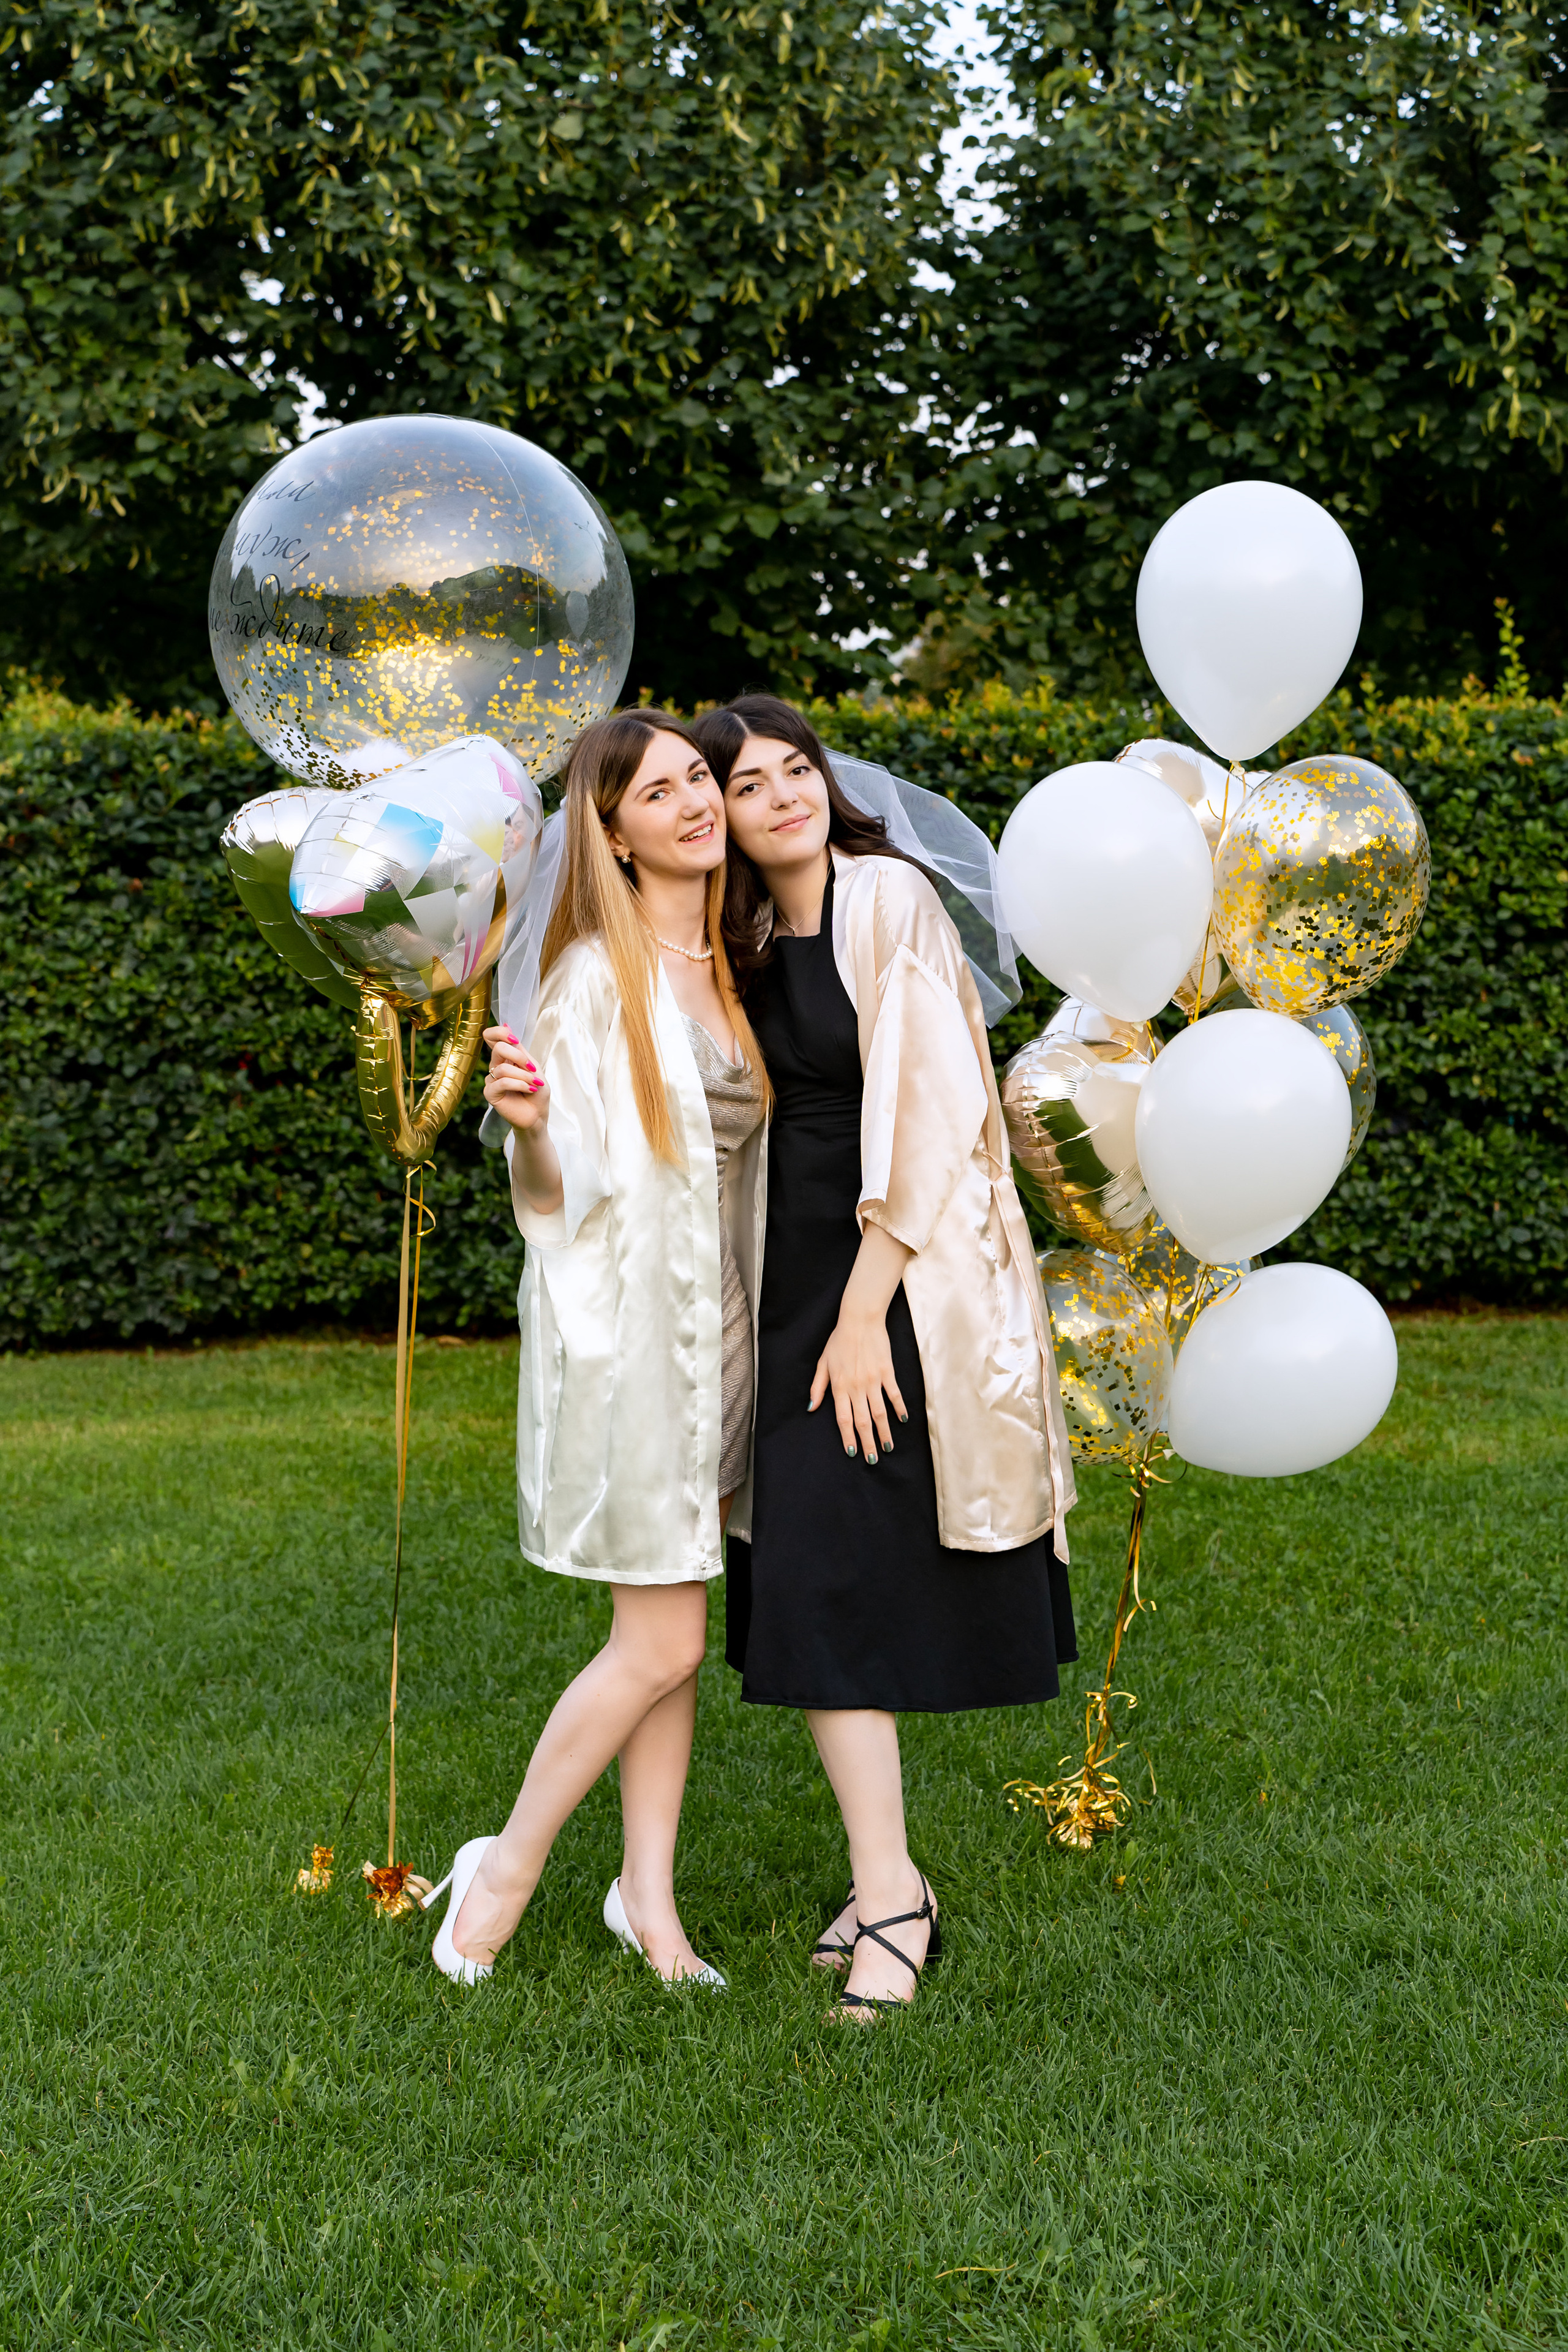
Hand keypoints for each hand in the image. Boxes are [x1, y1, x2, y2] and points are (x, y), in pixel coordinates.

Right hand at [483, 1024, 550, 1133]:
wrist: (537, 1115)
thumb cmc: (537, 1092)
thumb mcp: (533, 1067)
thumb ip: (520, 1050)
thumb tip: (506, 1025)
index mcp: (506, 1057)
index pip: (492, 1037)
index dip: (500, 1033)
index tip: (515, 1039)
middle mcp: (496, 1066)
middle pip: (498, 1048)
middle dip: (519, 1056)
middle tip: (532, 1068)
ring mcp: (491, 1079)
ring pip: (503, 1068)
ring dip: (523, 1075)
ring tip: (534, 1084)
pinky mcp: (490, 1093)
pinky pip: (502, 1082)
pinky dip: (519, 1084)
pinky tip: (529, 1090)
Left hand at [810, 1306, 907, 1464]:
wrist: (860, 1319)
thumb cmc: (839, 1340)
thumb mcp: (823, 1363)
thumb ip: (817, 1387)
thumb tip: (811, 1407)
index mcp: (839, 1386)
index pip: (843, 1418)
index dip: (848, 1437)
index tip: (852, 1452)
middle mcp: (856, 1387)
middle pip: (863, 1420)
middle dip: (867, 1442)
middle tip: (873, 1459)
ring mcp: (873, 1380)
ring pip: (879, 1412)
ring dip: (884, 1432)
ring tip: (888, 1447)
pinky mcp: (887, 1372)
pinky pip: (894, 1394)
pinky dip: (899, 1408)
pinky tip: (902, 1420)